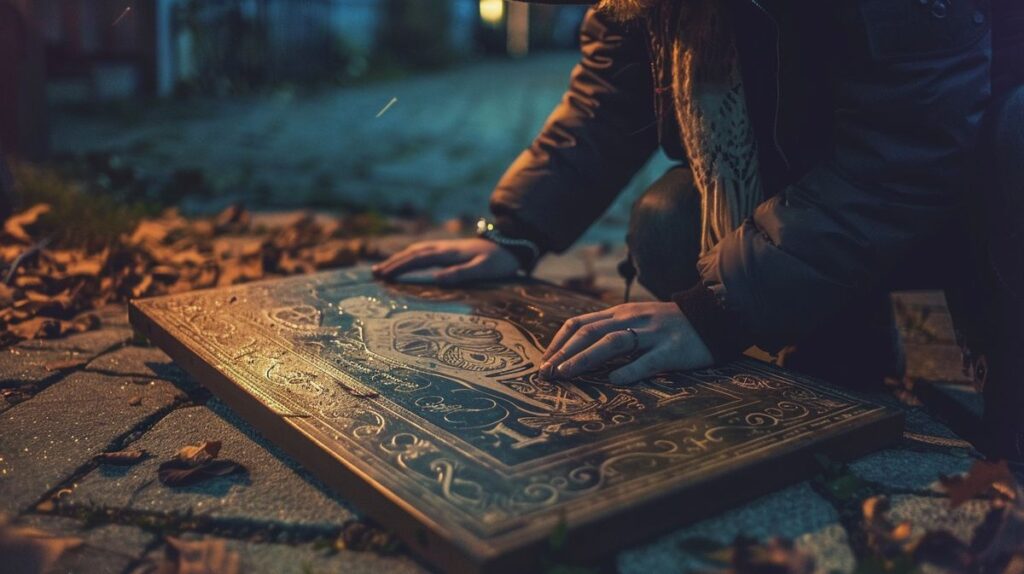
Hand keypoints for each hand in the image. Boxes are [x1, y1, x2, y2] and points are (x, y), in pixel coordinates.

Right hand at [372, 238, 519, 284]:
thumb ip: (462, 274)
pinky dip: (410, 255)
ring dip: (399, 258)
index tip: (384, 275)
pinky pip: (424, 251)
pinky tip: (406, 260)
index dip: (400, 267)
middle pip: (413, 253)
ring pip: (416, 250)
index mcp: (448, 253)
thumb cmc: (499, 262)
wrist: (512, 245)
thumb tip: (437, 279)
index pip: (419, 259)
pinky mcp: (449, 249)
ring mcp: (446, 246)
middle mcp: (444, 247)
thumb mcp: (483, 269)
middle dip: (393, 263)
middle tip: (374, 273)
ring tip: (383, 268)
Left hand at [540, 302, 713, 384]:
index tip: (544, 361)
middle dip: (564, 353)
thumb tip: (579, 350)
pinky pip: (649, 360)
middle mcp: (632, 320)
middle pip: (590, 332)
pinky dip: (630, 370)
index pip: (580, 323)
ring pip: (613, 343)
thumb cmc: (671, 325)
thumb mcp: (637, 320)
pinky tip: (614, 382)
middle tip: (547, 373)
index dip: (559, 342)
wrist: (715, 316)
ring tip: (566, 374)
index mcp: (621, 313)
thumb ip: (612, 330)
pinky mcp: (672, 349)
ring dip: (585, 358)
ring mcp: (652, 334)